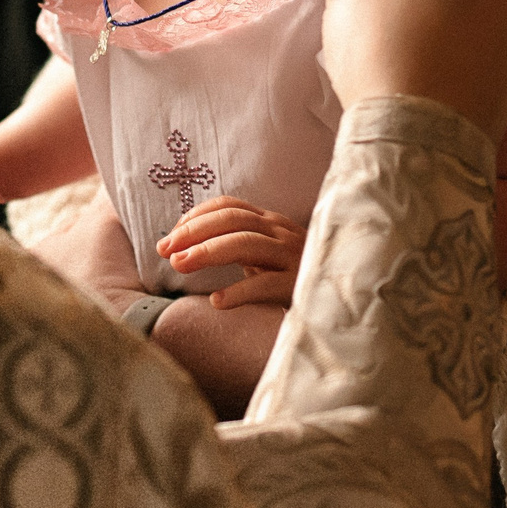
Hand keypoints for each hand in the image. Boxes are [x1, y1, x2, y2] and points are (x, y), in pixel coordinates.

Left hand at [159, 195, 305, 307]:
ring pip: (246, 243)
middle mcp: (281, 232)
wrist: (342, 301)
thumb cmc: (296, 278)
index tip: (170, 236)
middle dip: (194, 232)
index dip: (196, 216)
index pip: (229, 205)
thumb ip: (237, 245)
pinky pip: (266, 285)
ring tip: (180, 266)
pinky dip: (239, 292)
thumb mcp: (267, 255)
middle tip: (164, 250)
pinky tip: (217, 302)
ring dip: (208, 252)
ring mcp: (293, 256)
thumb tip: (185, 248)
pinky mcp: (300, 284)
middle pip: (232, 220)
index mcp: (271, 222)